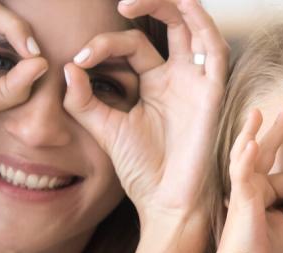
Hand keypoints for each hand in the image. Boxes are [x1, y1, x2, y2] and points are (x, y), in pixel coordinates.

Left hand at [62, 0, 228, 218]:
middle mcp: (179, 77)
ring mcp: (198, 82)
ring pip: (194, 26)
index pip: (132, 44)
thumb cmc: (142, 170)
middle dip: (147, 4)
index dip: (104, 45)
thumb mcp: (105, 129)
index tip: (79, 61)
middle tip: (119, 3)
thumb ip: (85, 100)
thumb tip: (67, 68)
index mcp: (156, 83)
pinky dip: (201, 22)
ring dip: (172, 4)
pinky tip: (182, 5)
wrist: (165, 202)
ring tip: (136, 0)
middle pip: (171, 23)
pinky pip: (214, 49)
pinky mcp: (213, 92)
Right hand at [219, 106, 282, 252]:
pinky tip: (252, 143)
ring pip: (248, 154)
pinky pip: (243, 173)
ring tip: (256, 113)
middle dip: (278, 128)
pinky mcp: (242, 196)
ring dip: (252, 132)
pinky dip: (246, 157)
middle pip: (266, 150)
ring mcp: (245, 187)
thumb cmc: (263, 246)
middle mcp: (253, 183)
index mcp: (265, 189)